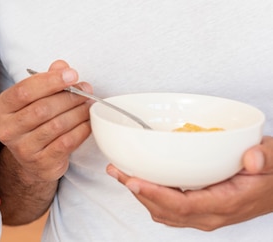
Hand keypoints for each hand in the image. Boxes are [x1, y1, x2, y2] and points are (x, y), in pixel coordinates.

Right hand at [0, 60, 91, 181]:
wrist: (33, 160)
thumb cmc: (35, 121)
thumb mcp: (36, 98)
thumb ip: (47, 79)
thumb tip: (62, 66)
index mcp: (2, 107)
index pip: (24, 91)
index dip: (50, 81)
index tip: (72, 74)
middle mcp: (7, 129)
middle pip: (41, 108)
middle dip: (69, 97)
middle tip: (86, 91)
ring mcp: (22, 149)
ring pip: (55, 126)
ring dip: (77, 113)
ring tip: (89, 105)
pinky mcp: (40, 163)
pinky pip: (65, 143)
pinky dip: (80, 131)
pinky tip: (87, 123)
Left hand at [107, 136, 272, 229]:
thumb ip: (264, 157)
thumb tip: (251, 159)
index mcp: (225, 203)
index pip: (183, 206)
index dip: (155, 194)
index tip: (134, 180)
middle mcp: (211, 215)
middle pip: (165, 211)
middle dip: (138, 192)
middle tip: (117, 171)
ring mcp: (204, 216)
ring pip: (163, 212)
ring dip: (140, 194)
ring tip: (120, 173)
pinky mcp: (199, 211)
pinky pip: (169, 210)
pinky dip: (150, 196)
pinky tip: (139, 179)